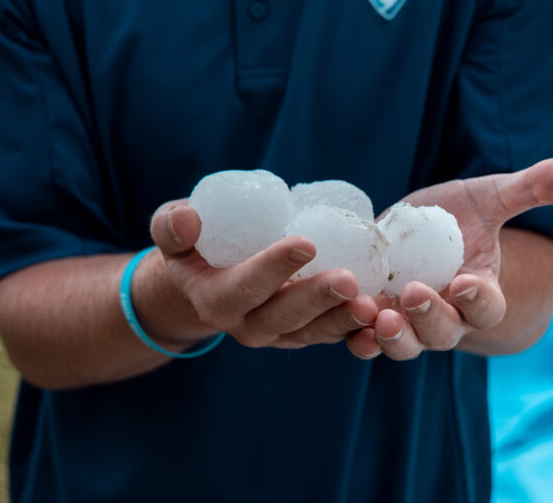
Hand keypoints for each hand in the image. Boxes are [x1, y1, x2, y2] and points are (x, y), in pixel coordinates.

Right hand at [142, 200, 379, 351]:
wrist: (205, 279)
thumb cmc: (192, 245)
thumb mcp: (170, 232)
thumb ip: (171, 225)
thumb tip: (187, 217)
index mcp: (215, 300)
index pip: (245, 286)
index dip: (273, 268)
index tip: (305, 243)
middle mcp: (247, 325)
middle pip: (285, 316)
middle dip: (317, 300)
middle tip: (349, 280)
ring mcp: (278, 334)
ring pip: (314, 332)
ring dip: (343, 320)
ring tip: (371, 305)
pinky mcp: (303, 332)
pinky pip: (331, 334)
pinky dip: (355, 330)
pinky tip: (382, 316)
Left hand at [346, 157, 552, 359]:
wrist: (423, 232)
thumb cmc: (463, 214)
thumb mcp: (491, 196)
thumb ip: (530, 188)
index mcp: (479, 290)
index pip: (487, 307)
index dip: (480, 299)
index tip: (467, 283)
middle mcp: (447, 315)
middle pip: (444, 332)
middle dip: (430, 318)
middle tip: (414, 296)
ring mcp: (410, 321)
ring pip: (404, 343)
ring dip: (391, 336)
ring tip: (375, 315)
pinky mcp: (375, 316)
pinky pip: (366, 337)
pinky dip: (354, 333)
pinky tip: (344, 320)